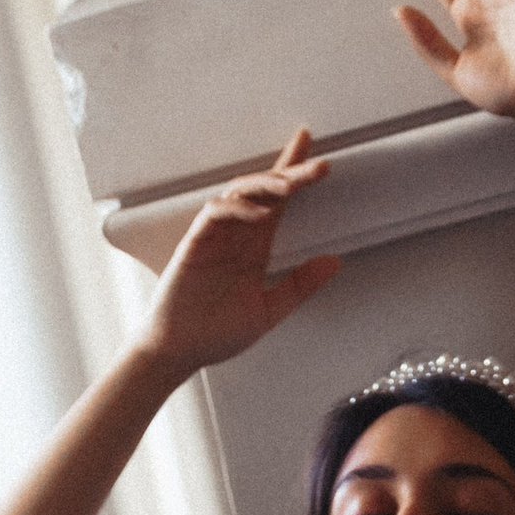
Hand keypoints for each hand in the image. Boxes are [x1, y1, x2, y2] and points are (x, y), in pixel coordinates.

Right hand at [142, 132, 339, 373]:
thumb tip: (335, 261)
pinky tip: (259, 213)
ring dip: (266, 185)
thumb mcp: (270, 310)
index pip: (278, 203)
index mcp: (254, 248)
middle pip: (265, 191)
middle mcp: (236, 237)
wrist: (179, 354)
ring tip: (293, 184)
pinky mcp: (194, 245)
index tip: (320, 160)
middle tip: (321, 166)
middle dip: (292, 173)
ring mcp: (214, 238)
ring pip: (239, 193)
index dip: (296, 177)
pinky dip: (236, 208)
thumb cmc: (215, 333)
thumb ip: (300, 285)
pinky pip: (213, 214)